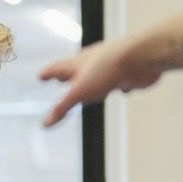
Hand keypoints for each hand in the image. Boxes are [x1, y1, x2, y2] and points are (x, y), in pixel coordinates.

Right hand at [38, 39, 162, 128]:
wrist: (141, 56)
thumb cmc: (107, 70)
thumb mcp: (80, 93)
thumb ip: (62, 108)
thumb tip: (44, 125)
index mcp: (77, 64)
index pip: (57, 69)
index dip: (48, 74)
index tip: (40, 77)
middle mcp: (93, 63)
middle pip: (76, 70)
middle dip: (67, 76)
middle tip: (60, 80)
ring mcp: (111, 67)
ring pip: (98, 75)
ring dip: (91, 81)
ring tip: (88, 86)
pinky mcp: (128, 74)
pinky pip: (121, 81)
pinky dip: (119, 85)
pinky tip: (123, 90)